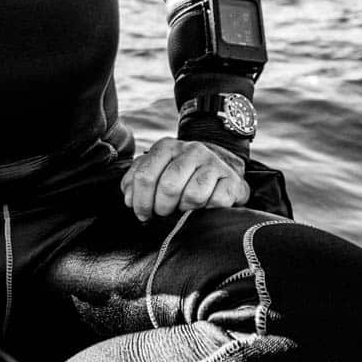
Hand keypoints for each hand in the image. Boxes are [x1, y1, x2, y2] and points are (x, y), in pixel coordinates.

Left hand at [120, 137, 249, 221]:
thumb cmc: (181, 176)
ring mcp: (213, 163)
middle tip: (164, 213)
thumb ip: (135, 181)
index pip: (145, 175)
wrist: (221, 169)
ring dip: (185, 210)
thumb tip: (129, 199)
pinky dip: (207, 211)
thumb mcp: (156, 172)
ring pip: (192, 196)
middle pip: (168, 186)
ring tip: (184, 209)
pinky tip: (205, 208)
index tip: (143, 214)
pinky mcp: (232, 179)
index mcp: (166, 147)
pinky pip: (216, 202)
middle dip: (162, 208)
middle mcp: (191, 150)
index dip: (141, 201)